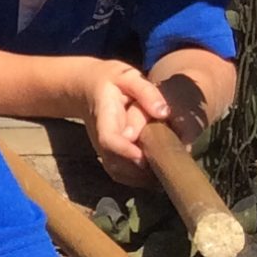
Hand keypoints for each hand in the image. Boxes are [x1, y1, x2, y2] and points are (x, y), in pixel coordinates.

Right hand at [79, 60, 168, 183]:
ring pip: (119, 173)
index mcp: (104, 116)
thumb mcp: (128, 77)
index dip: (126, 152)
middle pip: (115, 163)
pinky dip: (139, 180)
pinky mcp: (109, 156)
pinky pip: (121, 175)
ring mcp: (103, 150)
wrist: (86, 88)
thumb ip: (146, 92)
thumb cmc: (110, 81)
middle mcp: (100, 138)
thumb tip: (164, 113)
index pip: (109, 139)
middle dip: (142, 171)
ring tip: (168, 171)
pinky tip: (159, 173)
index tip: (145, 157)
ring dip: (142, 178)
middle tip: (171, 166)